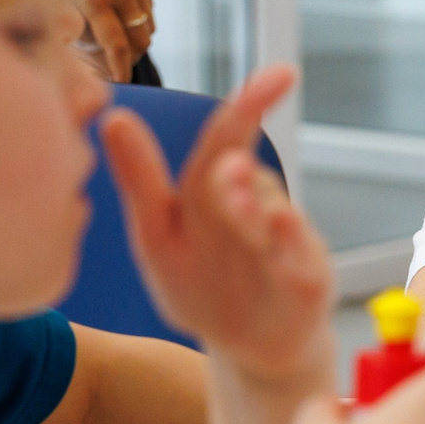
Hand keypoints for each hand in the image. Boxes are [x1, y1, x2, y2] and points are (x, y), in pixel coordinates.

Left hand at [75, 0, 154, 81]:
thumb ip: (65, 8)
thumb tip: (68, 37)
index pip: (117, 46)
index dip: (120, 68)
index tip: (120, 80)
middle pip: (140, 39)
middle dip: (131, 58)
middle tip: (118, 67)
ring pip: (148, 23)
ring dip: (138, 39)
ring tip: (123, 46)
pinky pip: (148, 4)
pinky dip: (141, 17)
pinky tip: (126, 18)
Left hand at [100, 64, 336, 397]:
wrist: (249, 348)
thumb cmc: (201, 289)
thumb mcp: (156, 239)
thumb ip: (140, 181)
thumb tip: (114, 116)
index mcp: (215, 190)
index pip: (226, 138)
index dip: (250, 104)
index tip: (283, 76)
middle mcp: (256, 205)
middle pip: (246, 173)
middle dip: (240, 164)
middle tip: (232, 167)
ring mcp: (286, 241)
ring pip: (273, 212)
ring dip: (256, 211)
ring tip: (250, 219)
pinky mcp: (310, 277)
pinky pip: (302, 255)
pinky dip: (292, 242)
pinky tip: (279, 230)